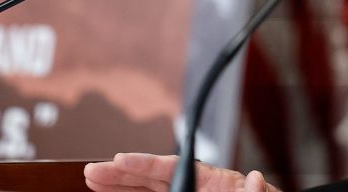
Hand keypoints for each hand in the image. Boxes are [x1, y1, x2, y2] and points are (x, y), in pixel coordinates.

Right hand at [84, 153, 279, 191]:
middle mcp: (196, 187)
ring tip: (94, 180)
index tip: (120, 159)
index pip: (172, 167)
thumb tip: (255, 179)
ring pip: (148, 190)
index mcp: (212, 180)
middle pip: (151, 178)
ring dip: (120, 186)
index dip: (144, 163)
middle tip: (92, 170)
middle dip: (120, 173)